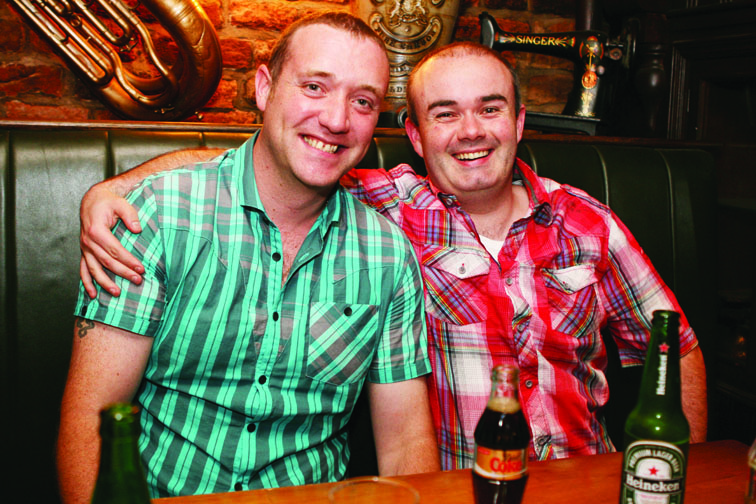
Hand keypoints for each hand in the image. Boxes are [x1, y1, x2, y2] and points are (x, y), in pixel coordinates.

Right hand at [79, 183, 143, 297]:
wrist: (92, 201)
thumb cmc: (108, 202)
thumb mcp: (120, 203)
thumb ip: (130, 215)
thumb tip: (137, 229)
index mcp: (96, 231)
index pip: (115, 250)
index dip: (128, 260)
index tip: (141, 268)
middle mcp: (88, 242)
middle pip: (107, 262)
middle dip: (123, 272)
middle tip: (138, 280)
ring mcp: (85, 248)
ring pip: (94, 269)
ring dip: (105, 282)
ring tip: (117, 293)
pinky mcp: (84, 251)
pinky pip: (83, 269)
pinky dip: (87, 283)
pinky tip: (92, 294)